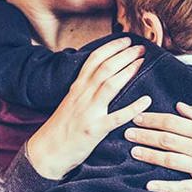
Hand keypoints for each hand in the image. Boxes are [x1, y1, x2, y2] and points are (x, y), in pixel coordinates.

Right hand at [25, 38, 152, 179]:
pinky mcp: (95, 130)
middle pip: (105, 68)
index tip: (126, 40)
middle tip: (141, 47)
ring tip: (142, 61)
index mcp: (76, 88)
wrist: (46, 151)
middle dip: (124, 54)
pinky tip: (146, 100)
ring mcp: (88, 112)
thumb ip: (84, 89)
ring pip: (110, 84)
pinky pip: (116, 117)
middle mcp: (82, 96)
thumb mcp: (70, 102)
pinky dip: (133, 108)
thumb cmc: (60, 128)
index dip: (111, 47)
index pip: (94, 60)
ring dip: (128, 70)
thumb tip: (100, 76)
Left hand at [125, 102, 191, 191]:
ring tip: (133, 151)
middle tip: (126, 133)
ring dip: (149, 155)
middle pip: (166, 140)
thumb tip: (179, 107)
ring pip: (170, 161)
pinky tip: (148, 184)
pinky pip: (182, 188)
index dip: (152, 119)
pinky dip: (165, 186)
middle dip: (144, 135)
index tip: (137, 117)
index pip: (172, 122)